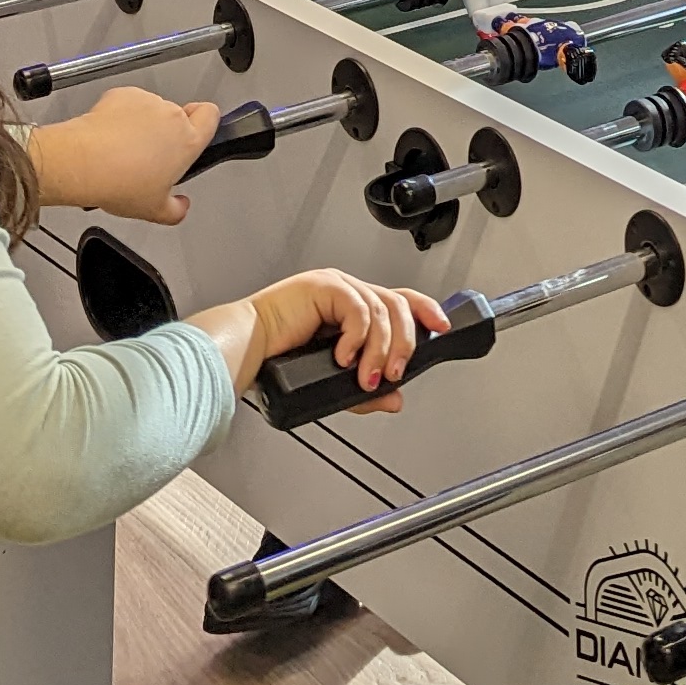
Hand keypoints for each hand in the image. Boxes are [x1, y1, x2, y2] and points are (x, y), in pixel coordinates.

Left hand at [25, 90, 216, 223]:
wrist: (83, 163)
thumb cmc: (119, 182)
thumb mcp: (154, 211)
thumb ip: (176, 209)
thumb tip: (181, 207)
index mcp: (187, 141)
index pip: (211, 115)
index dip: (205, 122)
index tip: (195, 133)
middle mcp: (171, 116)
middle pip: (179, 117)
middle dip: (166, 134)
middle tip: (149, 158)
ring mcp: (146, 102)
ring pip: (152, 111)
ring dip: (143, 125)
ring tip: (123, 150)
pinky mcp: (122, 94)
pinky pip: (128, 104)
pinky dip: (121, 116)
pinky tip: (110, 138)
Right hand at [239, 270, 451, 412]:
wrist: (243, 355)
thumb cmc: (277, 364)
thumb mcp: (331, 383)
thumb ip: (363, 392)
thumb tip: (395, 399)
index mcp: (352, 309)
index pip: (400, 301)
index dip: (426, 311)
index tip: (442, 327)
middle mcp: (347, 294)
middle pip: (398, 305)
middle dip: (404, 343)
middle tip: (394, 373)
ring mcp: (335, 287)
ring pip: (381, 309)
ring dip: (380, 349)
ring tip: (366, 377)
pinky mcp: (322, 286)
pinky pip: (356, 308)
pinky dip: (356, 337)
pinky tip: (342, 357)